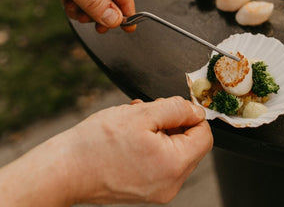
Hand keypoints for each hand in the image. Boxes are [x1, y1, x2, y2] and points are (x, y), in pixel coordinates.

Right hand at [0, 97, 212, 205]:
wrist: (63, 171)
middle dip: (173, 123)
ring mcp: (157, 191)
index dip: (191, 115)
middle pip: (190, 144)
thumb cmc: (96, 144)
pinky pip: (160, 162)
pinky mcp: (145, 191)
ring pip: (174, 150)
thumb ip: (176, 108)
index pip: (204, 136)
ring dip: (159, 131)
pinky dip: (150, 144)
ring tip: (135, 124)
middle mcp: (170, 185)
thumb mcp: (142, 114)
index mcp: (174, 166)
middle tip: (149, 113)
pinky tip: (130, 136)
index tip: (174, 107)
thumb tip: (196, 110)